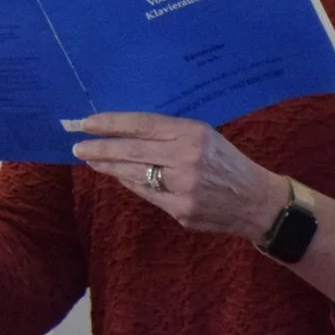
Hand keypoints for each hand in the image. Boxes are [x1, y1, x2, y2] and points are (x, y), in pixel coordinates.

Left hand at [70, 112, 281, 239]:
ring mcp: (183, 187)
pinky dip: (130, 183)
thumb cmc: (226, 162)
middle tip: (78, 146)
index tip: (87, 123)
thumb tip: (124, 133)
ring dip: (109, 167)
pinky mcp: (180, 210)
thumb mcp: (204, 136)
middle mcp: (187, 158)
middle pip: (131, 151)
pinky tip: (118, 176)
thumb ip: (168, 134)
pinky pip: (146, 194)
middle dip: (100, 149)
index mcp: (193, 133)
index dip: (111, 124)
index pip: (142, 124)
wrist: (256, 201)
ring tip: (92, 161)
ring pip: (134, 174)